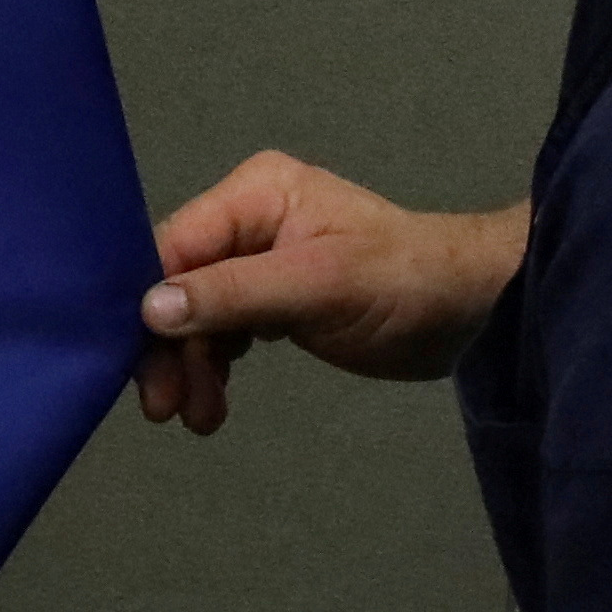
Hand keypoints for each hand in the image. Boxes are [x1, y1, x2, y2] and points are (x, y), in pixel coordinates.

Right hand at [131, 155, 519, 428]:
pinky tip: (216, 401)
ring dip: (190, 365)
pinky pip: (221, 329)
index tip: (138, 363)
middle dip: (170, 346)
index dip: (147, 303)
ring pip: (194, 313)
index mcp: (254, 195)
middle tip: (165, 408)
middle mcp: (248, 219)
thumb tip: (150, 309)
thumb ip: (234, 294)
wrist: (474, 311)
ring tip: (199, 417)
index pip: (176, 246)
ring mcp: (259, 259)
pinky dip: (213, 365)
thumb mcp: (318, 285)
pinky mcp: (273, 297)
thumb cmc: (406, 283)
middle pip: (178, 283)